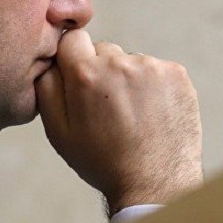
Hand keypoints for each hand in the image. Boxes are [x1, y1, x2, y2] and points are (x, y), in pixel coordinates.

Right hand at [35, 29, 202, 212]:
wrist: (155, 184)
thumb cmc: (102, 161)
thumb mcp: (58, 131)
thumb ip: (46, 87)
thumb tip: (49, 60)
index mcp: (85, 73)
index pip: (72, 39)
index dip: (74, 59)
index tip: (80, 81)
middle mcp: (118, 62)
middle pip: (103, 50)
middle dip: (101, 71)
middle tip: (106, 106)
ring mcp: (151, 66)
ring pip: (129, 61)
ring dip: (128, 79)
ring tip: (131, 114)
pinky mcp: (176, 74)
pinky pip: (156, 69)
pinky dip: (153, 86)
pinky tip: (150, 112)